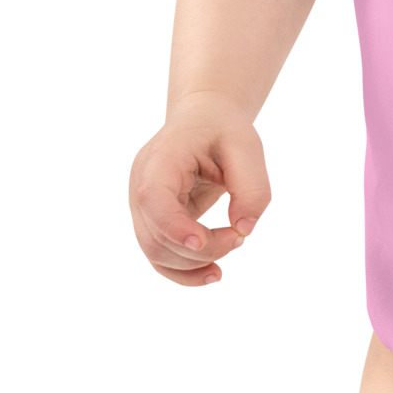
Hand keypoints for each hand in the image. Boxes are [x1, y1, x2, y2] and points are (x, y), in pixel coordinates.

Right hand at [127, 96, 271, 286]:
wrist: (202, 120)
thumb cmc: (223, 129)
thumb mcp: (247, 147)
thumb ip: (251, 187)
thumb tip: (244, 229)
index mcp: (160, 159)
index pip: (154, 199)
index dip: (174, 227)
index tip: (202, 242)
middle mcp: (141, 185)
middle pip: (156, 236)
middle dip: (200, 249)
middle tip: (240, 237)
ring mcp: (142, 206)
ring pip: (155, 252)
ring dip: (193, 264)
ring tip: (232, 246)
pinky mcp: (152, 220)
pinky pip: (159, 254)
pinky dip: (183, 270)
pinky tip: (211, 273)